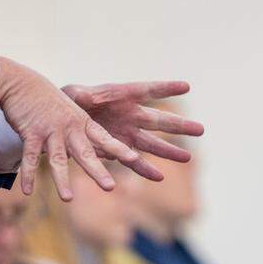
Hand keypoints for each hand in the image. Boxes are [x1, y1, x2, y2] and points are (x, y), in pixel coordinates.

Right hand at [0, 57, 140, 199]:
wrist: (22, 84)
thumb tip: (101, 152)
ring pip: (58, 158)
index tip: (135, 159)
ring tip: (68, 199)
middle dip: (97, 171)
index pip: (104, 139)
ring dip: (62, 179)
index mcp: (82, 124)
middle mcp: (70, 128)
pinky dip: (28, 174)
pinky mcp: (30, 132)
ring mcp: (50, 130)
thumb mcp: (71, 114)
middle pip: (85, 153)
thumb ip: (84, 133)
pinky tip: (28, 191)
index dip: (119, 149)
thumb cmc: (49, 102)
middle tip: (110, 187)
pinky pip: (29, 156)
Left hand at [62, 81, 204, 180]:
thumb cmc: (68, 102)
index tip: (186, 86)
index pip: (148, 90)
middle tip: (200, 130)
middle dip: (178, 126)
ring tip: (188, 158)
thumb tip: (85, 97)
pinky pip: (134, 161)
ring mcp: (127, 134)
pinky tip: (159, 177)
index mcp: (122, 95)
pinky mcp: (118, 150)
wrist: (62, 122)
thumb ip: (81, 96)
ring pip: (152, 144)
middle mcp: (130, 115)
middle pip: (158, 120)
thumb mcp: (72, 95)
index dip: (166, 88)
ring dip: (168, 151)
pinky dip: (145, 170)